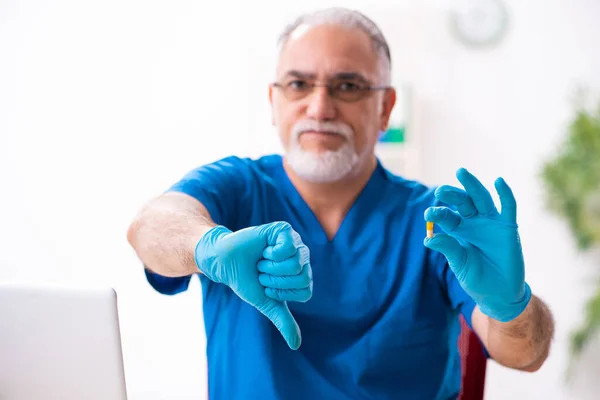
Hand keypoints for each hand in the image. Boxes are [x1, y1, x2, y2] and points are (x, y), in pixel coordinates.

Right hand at [195, 221, 311, 348]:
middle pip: (302, 277)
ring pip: (295, 263)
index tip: (267, 286)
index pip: (305, 291)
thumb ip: (283, 320)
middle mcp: (303, 258)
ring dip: (271, 266)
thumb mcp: (266, 302)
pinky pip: (288, 247)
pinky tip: (264, 249)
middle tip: (263, 272)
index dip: (282, 292)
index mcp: (302, 275)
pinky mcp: (284, 230)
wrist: (225, 262)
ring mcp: (295, 242)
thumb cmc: (246, 280)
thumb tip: (296, 345)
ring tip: (262, 261)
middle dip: (275, 280)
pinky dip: (271, 253)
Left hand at [423, 168, 530, 321]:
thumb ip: (448, 248)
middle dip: (451, 194)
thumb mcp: (459, 263)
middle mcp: (472, 222)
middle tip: (441, 190)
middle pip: (462, 202)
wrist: (499, 293)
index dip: (437, 213)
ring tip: (461, 173)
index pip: (446, 216)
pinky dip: (505, 193)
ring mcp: (490, 222)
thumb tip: (428, 239)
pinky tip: (498, 181)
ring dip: (471, 185)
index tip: (428, 214)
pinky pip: (508, 206)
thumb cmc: (476, 277)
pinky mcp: (508, 227)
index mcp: (457, 230)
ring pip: (481, 199)